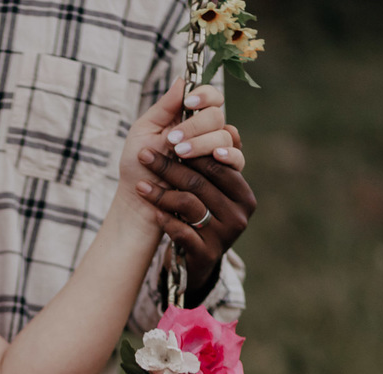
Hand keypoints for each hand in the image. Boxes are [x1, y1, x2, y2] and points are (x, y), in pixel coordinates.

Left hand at [117, 79, 242, 225]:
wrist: (138, 204)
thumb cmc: (137, 168)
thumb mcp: (143, 134)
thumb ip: (163, 108)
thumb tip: (182, 79)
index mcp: (191, 120)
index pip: (211, 98)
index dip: (205, 95)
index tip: (188, 103)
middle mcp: (208, 135)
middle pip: (218, 117)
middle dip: (196, 127)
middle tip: (172, 142)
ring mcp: (218, 156)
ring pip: (227, 139)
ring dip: (203, 144)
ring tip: (178, 155)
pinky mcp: (223, 178)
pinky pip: (235, 164)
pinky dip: (227, 158)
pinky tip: (215, 157)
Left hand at [134, 143, 255, 301]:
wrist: (190, 259)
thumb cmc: (193, 212)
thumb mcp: (204, 184)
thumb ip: (206, 152)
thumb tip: (195, 105)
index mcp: (242, 191)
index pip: (219, 160)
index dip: (192, 147)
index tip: (166, 137)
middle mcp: (240, 212)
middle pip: (200, 180)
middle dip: (169, 166)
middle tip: (143, 154)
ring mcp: (226, 235)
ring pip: (188, 203)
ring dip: (159, 193)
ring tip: (140, 185)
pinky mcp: (208, 253)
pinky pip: (181, 230)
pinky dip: (163, 218)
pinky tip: (152, 212)